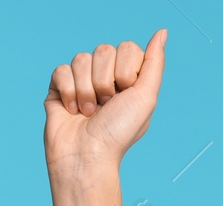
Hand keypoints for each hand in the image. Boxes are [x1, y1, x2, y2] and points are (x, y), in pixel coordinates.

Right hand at [44, 30, 166, 175]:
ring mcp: (81, 81)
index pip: (127, 48)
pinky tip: (72, 111)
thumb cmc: (118, 133)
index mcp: (128, 79)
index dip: (126, 71)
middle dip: (105, 82)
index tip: (126, 95)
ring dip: (86, 90)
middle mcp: (106, 77)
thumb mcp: (146, 98)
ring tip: (89, 113)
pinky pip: (61, 70)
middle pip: (103, 50)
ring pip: (81, 59)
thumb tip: (163, 32)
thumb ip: (155, 63)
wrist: (87, 156)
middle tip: (106, 106)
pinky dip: (68, 92)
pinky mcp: (59, 87)